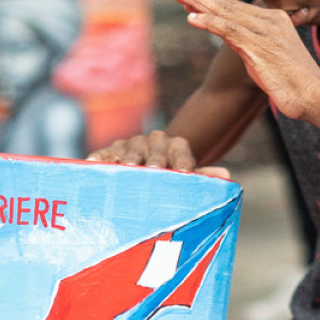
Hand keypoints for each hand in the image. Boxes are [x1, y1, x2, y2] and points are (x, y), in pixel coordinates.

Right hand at [86, 129, 229, 178]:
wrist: (148, 167)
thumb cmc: (172, 177)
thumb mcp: (188, 176)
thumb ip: (204, 176)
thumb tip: (226, 176)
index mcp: (175, 146)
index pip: (181, 150)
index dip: (181, 161)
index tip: (182, 173)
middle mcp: (153, 141)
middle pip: (154, 148)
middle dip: (154, 159)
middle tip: (152, 170)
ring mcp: (131, 145)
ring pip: (130, 149)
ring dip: (128, 158)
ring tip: (126, 168)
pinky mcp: (110, 151)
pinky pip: (104, 154)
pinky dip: (100, 158)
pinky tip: (93, 163)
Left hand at [171, 0, 319, 122]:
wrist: (313, 96)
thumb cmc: (293, 83)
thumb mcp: (269, 58)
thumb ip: (252, 45)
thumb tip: (236, 41)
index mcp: (274, 20)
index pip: (236, 7)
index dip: (212, 2)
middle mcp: (269, 21)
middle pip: (228, 5)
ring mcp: (265, 32)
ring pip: (226, 13)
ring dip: (199, 4)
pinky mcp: (259, 46)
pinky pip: (229, 30)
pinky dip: (209, 23)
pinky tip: (192, 19)